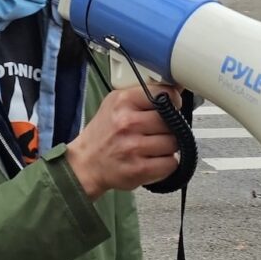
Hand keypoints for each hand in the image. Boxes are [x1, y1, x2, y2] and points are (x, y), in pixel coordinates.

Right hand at [66, 85, 180, 199]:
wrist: (85, 163)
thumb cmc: (103, 133)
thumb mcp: (115, 103)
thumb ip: (142, 95)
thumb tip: (175, 90)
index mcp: (123, 101)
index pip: (164, 94)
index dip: (173, 101)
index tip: (173, 106)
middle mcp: (128, 122)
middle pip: (172, 121)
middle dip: (170, 127)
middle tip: (158, 131)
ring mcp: (133, 147)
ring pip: (174, 143)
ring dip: (168, 146)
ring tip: (154, 146)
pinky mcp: (139, 169)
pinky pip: (171, 163)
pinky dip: (167, 163)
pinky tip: (154, 159)